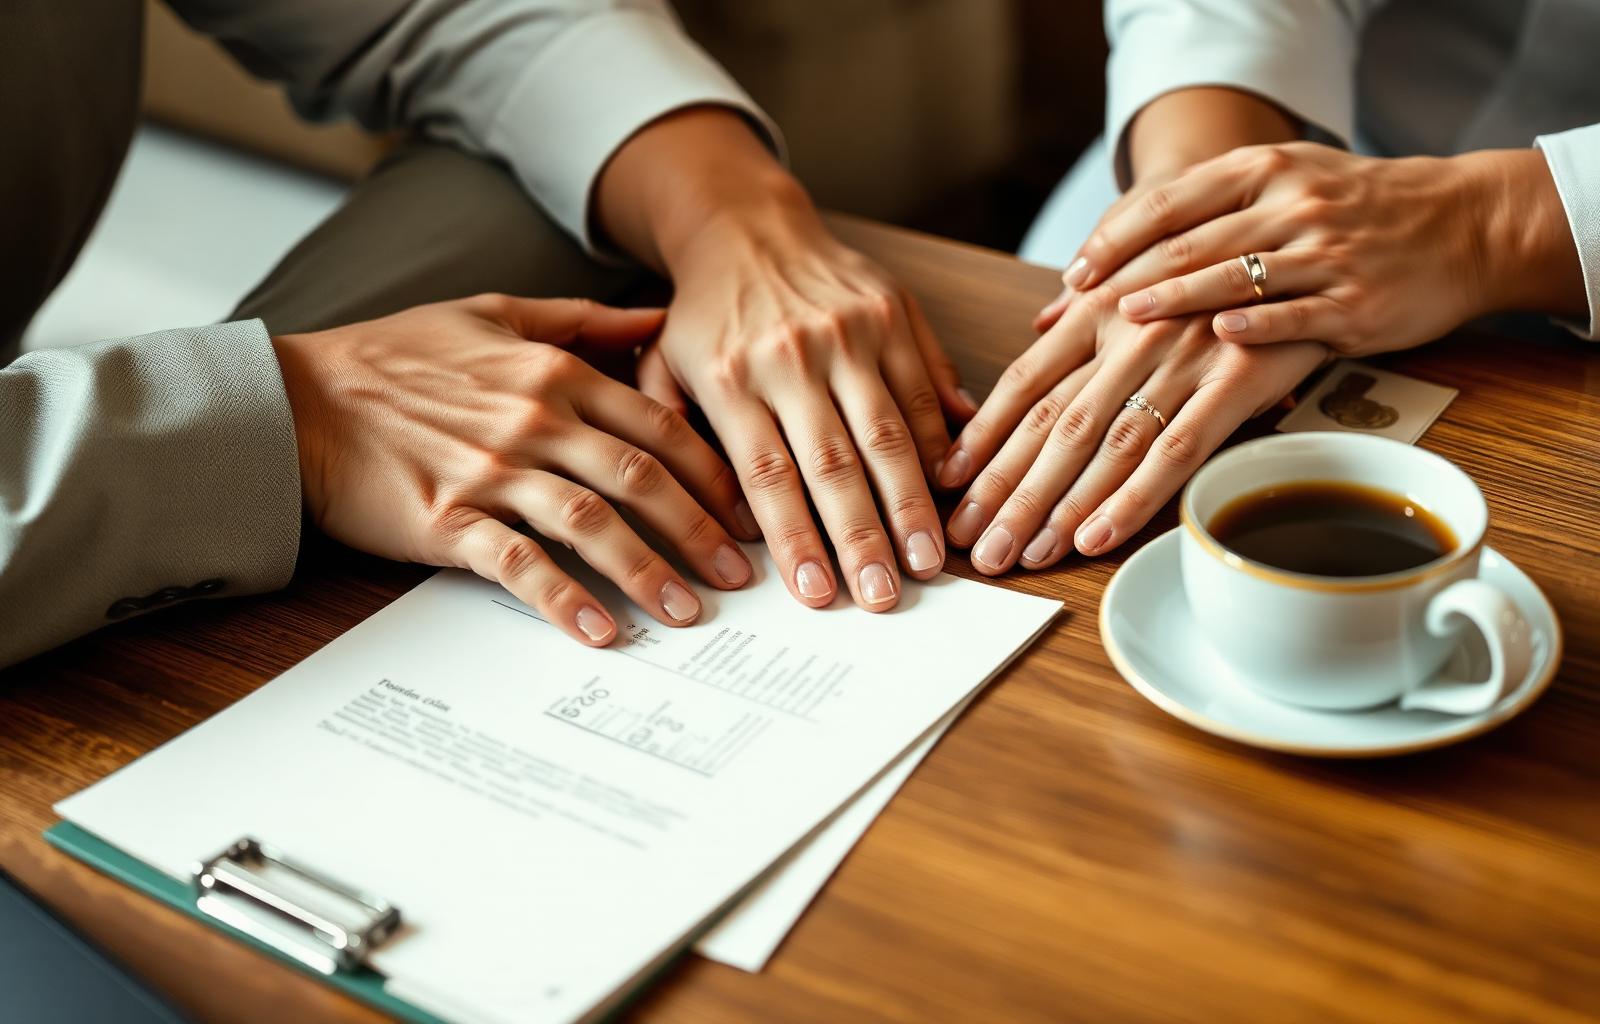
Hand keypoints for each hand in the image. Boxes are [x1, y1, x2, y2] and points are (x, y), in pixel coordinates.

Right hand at [270, 294, 756, 646]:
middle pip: (639, 476)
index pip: (657, 423)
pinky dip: (563, 598)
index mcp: (552, 372)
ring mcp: (489, 472)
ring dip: (647, 569)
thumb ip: (582, 319)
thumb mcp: (494, 312)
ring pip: (590, 521)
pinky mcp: (447, 522)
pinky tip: (600, 630)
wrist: (297, 400)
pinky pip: (518, 564)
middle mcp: (531, 420)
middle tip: (741, 575)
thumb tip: (657, 317)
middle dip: (699, 529)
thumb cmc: (394, 356)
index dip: (710, 471)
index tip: (746, 510)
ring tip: (687, 611)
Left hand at [595, 107, 972, 612]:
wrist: (746, 226)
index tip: (819, 594)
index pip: (768, 475)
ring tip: (928, 561)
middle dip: (863, 539)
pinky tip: (948, 493)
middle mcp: (791, 354)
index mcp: (729, 375)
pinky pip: (921, 390)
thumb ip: (685, 447)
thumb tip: (737, 528)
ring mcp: (847, 331)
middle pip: (835, 464)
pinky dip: (938, 445)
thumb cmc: (704, 318)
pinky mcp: (892, 313)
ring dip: (911, 506)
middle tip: (885, 597)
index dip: (797, 540)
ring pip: (889, 433)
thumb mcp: (663, 372)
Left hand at [940, 291, 1325, 568]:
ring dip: (1055, 507)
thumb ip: (1093, 309)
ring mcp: (1182, 357)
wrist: (1322, 222)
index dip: (983, 435)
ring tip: (1016, 553)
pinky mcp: (1237, 380)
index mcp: (1100, 308)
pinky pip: (1175, 451)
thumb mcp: (1150, 271)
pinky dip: (1131, 499)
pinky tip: (1092, 539)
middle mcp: (1132, 331)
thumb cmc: (1222, 261)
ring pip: (1103, 445)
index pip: (1024, 383)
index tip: (947, 481)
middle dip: (1004, 490)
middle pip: (1052, 425)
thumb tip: (1037, 327)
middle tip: (966, 541)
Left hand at [1043, 143, 1586, 355]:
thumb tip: (1108, 261)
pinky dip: (1256, 324)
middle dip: (1128, 277)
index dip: (1116, 239)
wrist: (1463, 223)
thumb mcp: (1283, 184)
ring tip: (1126, 319)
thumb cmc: (1352, 209)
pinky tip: (1218, 337)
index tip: (1074, 273)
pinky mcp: (1356, 301)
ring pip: (1237, 276)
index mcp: (1264, 171)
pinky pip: (1297, 313)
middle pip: (1191, 242)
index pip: (1170, 202)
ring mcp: (1325, 253)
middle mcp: (1291, 204)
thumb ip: (1205, 213)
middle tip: (1080, 308)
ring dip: (1176, 297)